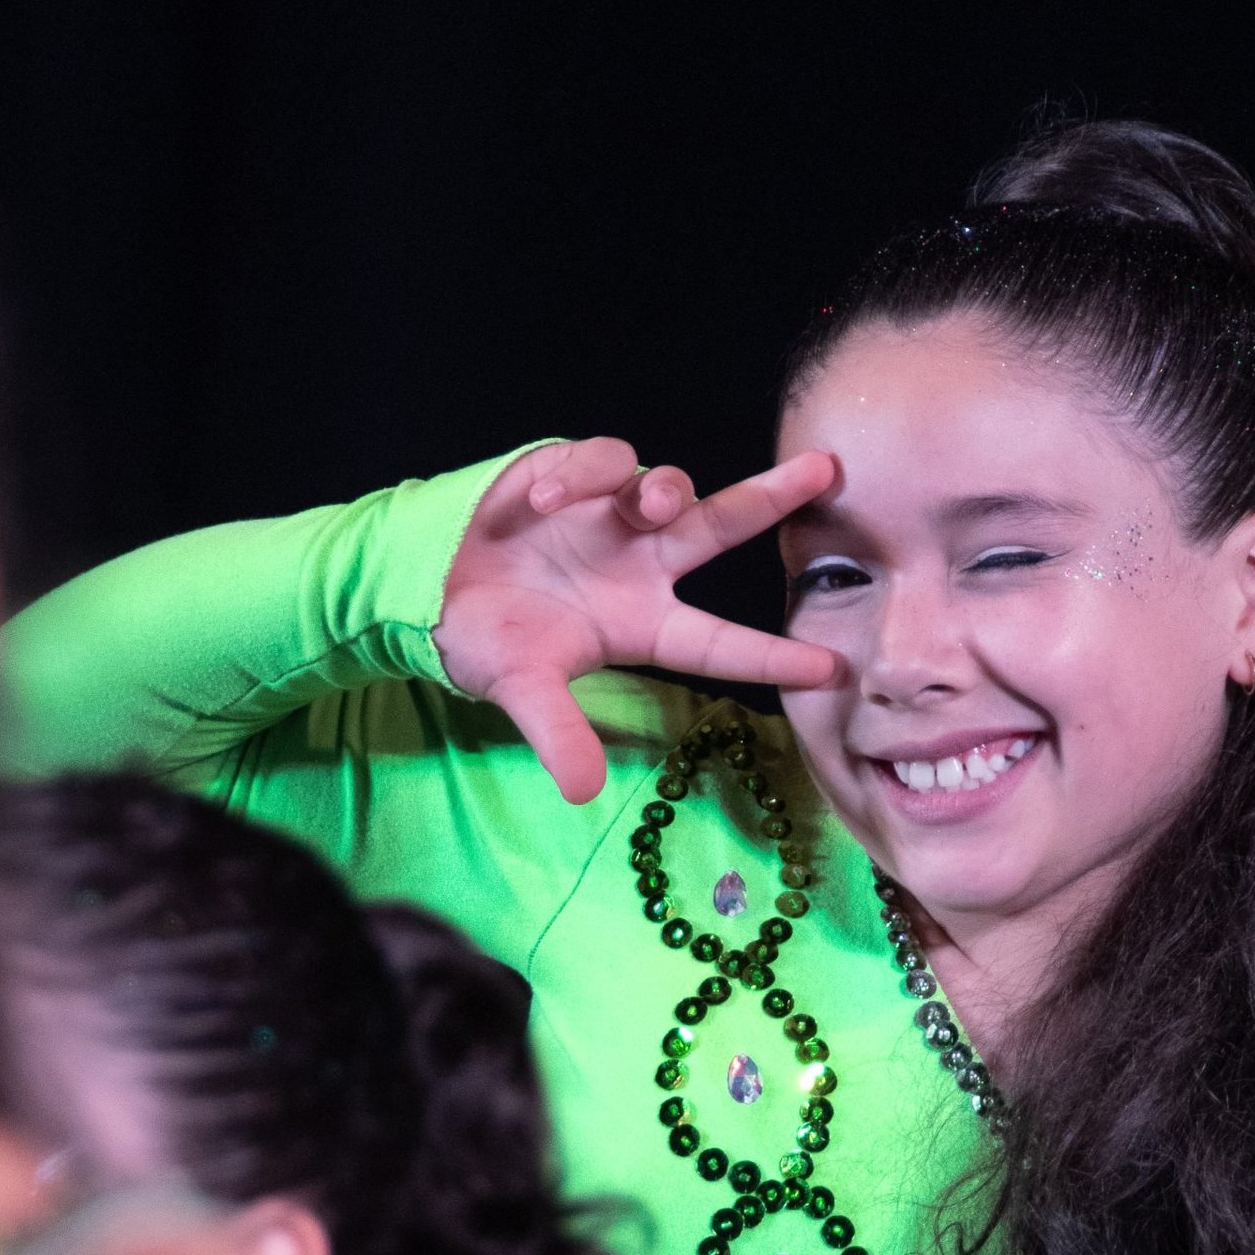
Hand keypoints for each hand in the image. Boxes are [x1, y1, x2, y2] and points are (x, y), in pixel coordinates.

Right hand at [435, 437, 839, 800]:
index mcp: (644, 623)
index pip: (720, 641)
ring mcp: (611, 516)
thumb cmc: (489, 643)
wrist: (425, 592)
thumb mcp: (523, 691)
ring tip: (647, 505)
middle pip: (723, 525)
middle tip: (828, 470)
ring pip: (668, 486)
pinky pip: (602, 461)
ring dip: (666, 490)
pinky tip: (546, 500)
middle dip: (775, 496)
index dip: (772, 655)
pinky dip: (585, 475)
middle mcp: (642, 564)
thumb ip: (559, 734)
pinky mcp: (573, 475)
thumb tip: (583, 792)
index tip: (830, 668)